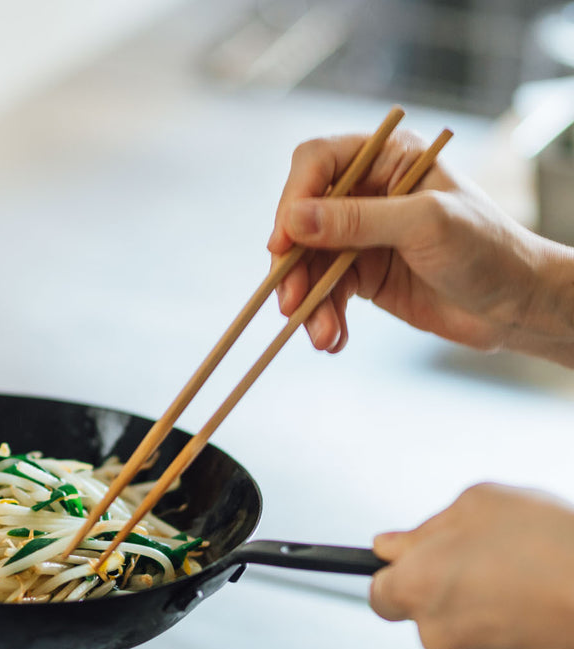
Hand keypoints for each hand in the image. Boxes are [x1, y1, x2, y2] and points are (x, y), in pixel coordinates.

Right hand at [267, 130, 573, 363]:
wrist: (514, 305)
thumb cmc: (487, 250)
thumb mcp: (423, 226)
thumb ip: (357, 221)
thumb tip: (294, 220)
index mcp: (387, 159)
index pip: (317, 163)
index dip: (293, 200)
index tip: (283, 244)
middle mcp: (368, 192)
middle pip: (302, 220)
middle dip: (295, 266)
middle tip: (291, 303)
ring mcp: (361, 236)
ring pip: (309, 264)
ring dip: (309, 303)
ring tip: (322, 337)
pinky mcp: (361, 275)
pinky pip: (325, 294)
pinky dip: (324, 319)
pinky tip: (334, 340)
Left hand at [370, 483, 573, 648]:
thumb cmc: (545, 540)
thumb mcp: (477, 505)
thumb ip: (424, 529)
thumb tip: (388, 545)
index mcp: (414, 588)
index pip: (379, 593)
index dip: (396, 572)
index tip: (417, 556)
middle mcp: (436, 629)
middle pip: (423, 608)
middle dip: (443, 581)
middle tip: (480, 550)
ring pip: (463, 620)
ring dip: (481, 596)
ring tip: (520, 565)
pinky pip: (500, 633)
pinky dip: (512, 613)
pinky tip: (539, 588)